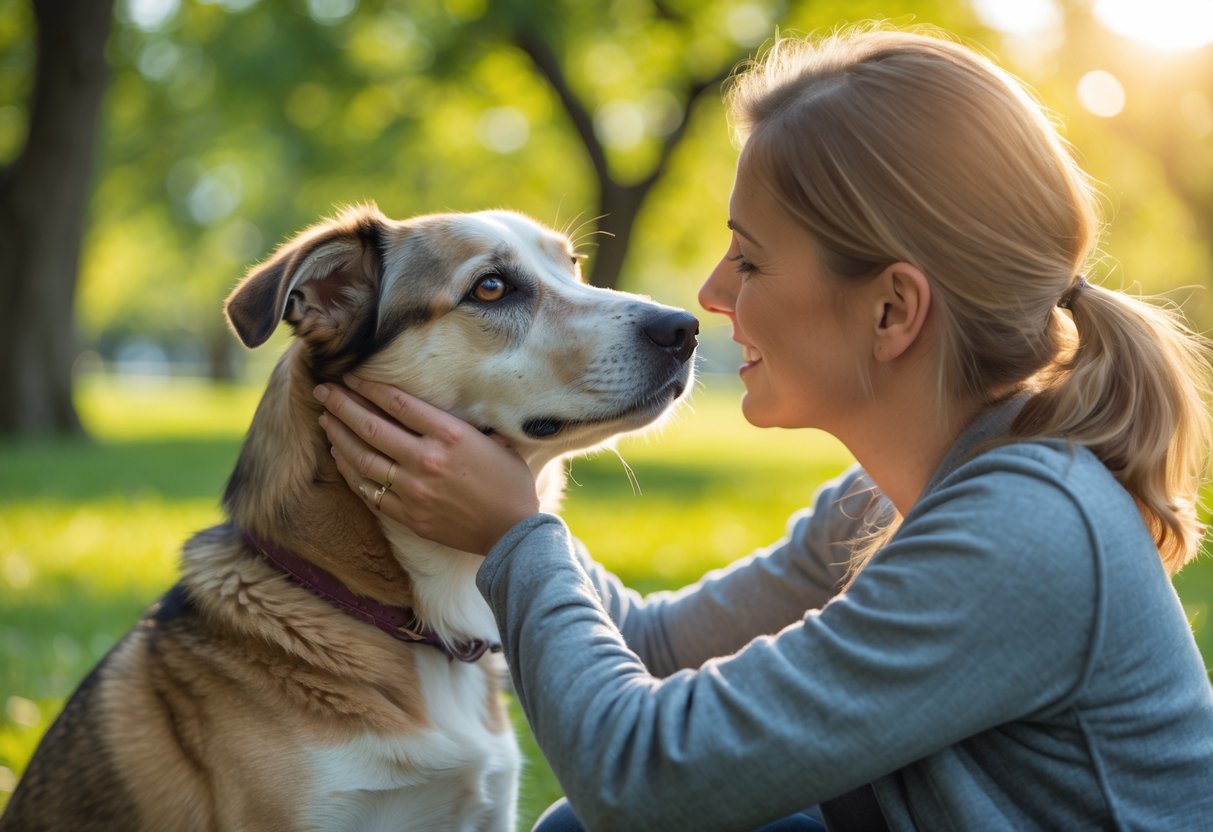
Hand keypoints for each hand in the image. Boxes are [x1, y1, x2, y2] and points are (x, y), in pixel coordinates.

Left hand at [315, 375, 539, 554]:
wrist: (513, 533)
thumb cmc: (510, 484)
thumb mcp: (495, 442)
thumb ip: (464, 426)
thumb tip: (442, 411)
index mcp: (449, 435)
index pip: (397, 403)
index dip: (368, 387)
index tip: (350, 377)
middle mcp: (426, 459)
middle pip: (371, 426)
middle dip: (342, 405)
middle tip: (322, 391)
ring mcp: (413, 490)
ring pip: (363, 458)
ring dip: (339, 436)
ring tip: (326, 421)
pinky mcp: (408, 516)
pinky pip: (369, 491)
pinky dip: (351, 472)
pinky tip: (341, 457)